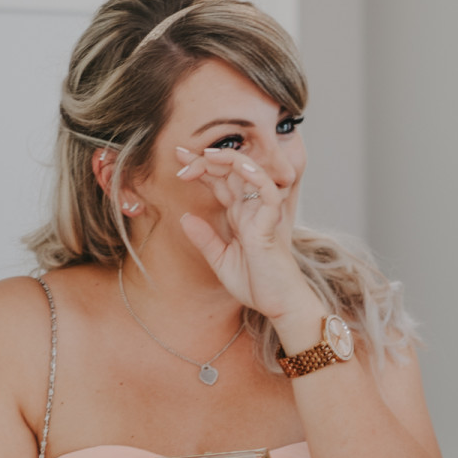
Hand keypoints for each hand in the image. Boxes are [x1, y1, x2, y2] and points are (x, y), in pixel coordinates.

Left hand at [172, 145, 316, 320]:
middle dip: (206, 159)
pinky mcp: (273, 225)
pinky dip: (256, 177)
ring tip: (206, 155)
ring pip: (252, 174)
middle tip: (180, 152)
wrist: (279, 306)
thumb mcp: (220, 261)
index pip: (220, 183)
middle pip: (231, 173)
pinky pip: (269, 194)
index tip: (178, 159)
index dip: (201, 168)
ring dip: (229, 160)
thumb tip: (184, 217)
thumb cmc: (258, 285)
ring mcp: (263, 215)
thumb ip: (205, 239)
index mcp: (240, 216)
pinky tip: (239, 166)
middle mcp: (252, 210)